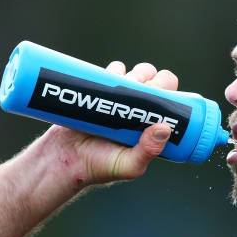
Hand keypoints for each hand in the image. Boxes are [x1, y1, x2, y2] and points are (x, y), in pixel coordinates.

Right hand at [37, 61, 178, 184]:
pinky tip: (109, 83)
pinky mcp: (104, 88)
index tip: (157, 99)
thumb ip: (148, 151)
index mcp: (152, 126)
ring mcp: (123, 98)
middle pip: (158, 82)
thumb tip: (164, 128)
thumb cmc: (99, 166)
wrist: (64, 156)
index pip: (172, 103)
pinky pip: (116, 70)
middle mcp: (141, 110)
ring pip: (140, 73)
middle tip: (138, 92)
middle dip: (152, 81)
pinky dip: (116, 70)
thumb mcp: (129, 166)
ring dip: (135, 75)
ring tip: (120, 91)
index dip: (169, 96)